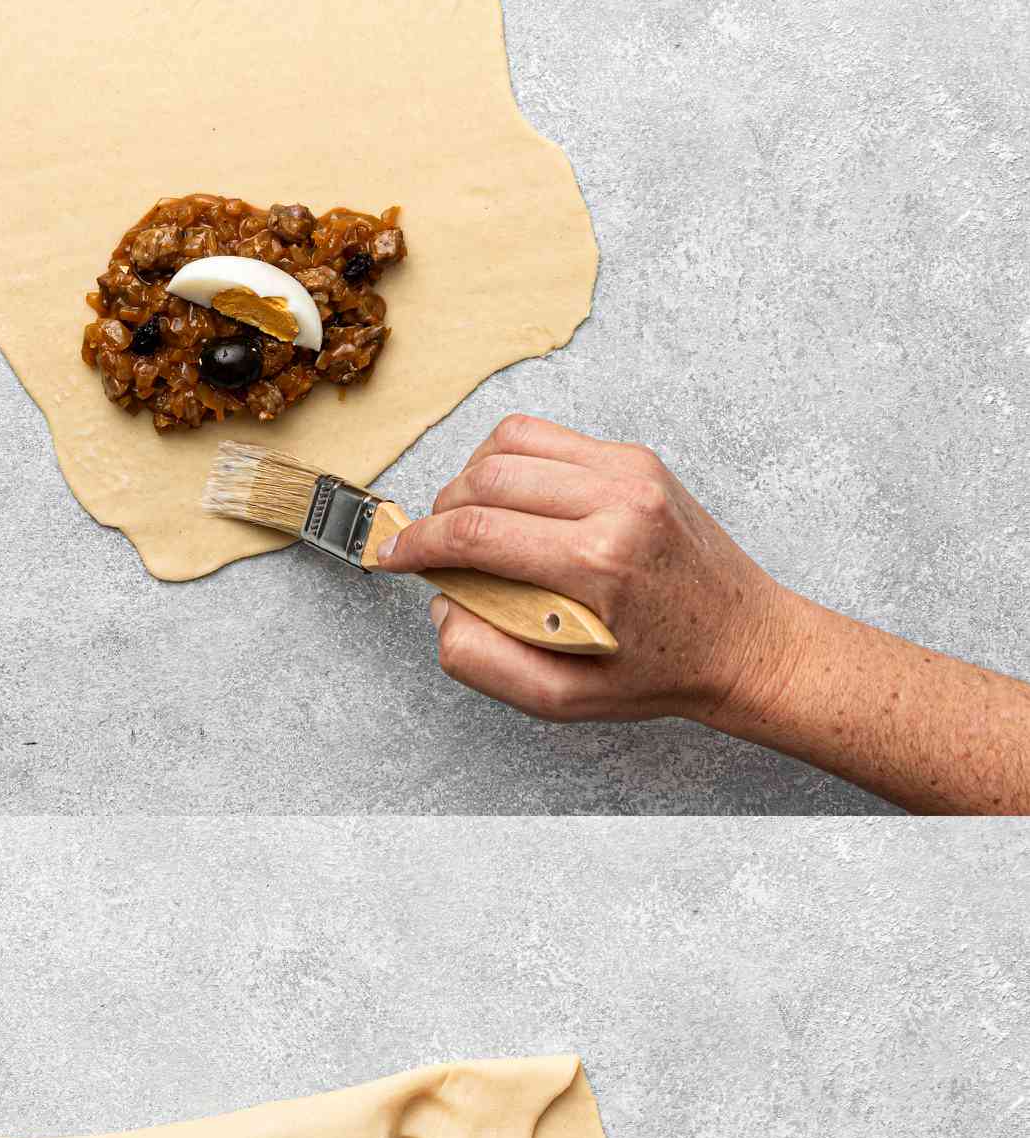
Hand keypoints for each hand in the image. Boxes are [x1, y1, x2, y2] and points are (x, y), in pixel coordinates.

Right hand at [373, 414, 788, 725]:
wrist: (746, 642)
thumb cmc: (660, 672)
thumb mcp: (563, 698)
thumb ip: (485, 660)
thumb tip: (441, 608)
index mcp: (598, 562)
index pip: (475, 533)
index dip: (416, 544)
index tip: (390, 557)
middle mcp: (617, 502)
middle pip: (485, 478)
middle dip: (438, 512)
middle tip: (431, 550)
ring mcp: (632, 471)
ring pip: (511, 442)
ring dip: (471, 478)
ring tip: (467, 523)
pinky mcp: (638, 459)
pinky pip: (550, 439)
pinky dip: (513, 464)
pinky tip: (513, 504)